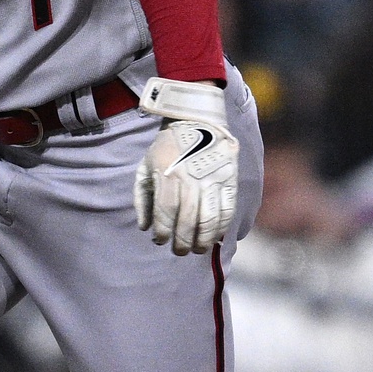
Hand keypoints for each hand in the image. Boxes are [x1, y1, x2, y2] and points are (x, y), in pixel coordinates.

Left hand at [133, 77, 238, 256]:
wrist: (196, 120)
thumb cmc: (166, 147)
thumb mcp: (146, 166)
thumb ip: (142, 198)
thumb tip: (144, 227)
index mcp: (168, 175)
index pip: (165, 214)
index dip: (163, 232)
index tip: (160, 241)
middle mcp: (191, 179)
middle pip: (188, 221)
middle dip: (182, 242)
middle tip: (179, 251)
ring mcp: (213, 179)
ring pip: (210, 220)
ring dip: (204, 240)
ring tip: (198, 249)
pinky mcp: (230, 179)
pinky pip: (228, 209)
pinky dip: (222, 227)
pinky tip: (214, 236)